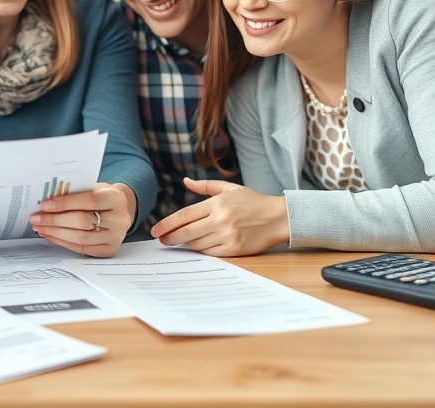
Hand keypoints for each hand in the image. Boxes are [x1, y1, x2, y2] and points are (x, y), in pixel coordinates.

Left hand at [30, 182, 135, 256]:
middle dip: (55, 220)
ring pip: (80, 238)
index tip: (44, 205)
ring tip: (39, 227)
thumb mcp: (94, 188)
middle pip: (82, 221)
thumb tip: (47, 201)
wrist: (121, 210)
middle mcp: (119, 220)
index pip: (89, 201)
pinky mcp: (108, 250)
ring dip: (55, 233)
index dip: (65, 203)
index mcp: (116, 199)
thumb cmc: (102, 196)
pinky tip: (50, 235)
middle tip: (36, 218)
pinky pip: (81, 248)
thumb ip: (75, 193)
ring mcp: (115, 237)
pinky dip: (62, 242)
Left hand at [149, 177, 289, 256]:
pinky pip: (210, 253)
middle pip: (187, 232)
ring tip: (179, 242)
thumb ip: (206, 186)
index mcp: (217, 204)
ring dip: (185, 244)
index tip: (155, 230)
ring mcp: (228, 236)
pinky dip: (201, 251)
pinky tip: (196, 247)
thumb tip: (186, 182)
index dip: (167, 223)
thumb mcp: (230, 188)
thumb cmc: (253, 201)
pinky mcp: (234, 250)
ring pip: (197, 244)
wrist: (278, 218)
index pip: (185, 215)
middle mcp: (221, 220)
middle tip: (161, 240)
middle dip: (170, 237)